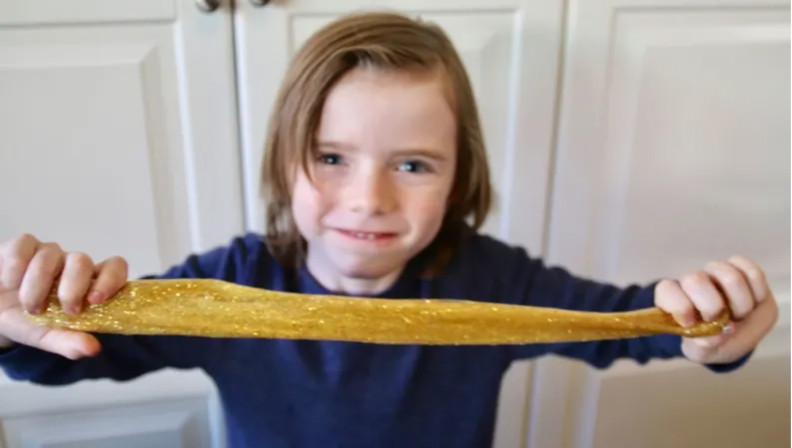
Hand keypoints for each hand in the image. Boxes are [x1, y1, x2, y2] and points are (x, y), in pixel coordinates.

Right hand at [0, 234, 127, 358]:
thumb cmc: (25, 321)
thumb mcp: (46, 336)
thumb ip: (69, 342)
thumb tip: (93, 349)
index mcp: (86, 284)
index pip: (114, 267)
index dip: (111, 278)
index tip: (96, 300)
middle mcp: (70, 264)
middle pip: (82, 260)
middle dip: (73, 287)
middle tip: (66, 311)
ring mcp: (47, 253)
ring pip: (51, 254)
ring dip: (37, 284)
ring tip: (29, 306)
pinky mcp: (22, 246)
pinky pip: (24, 245)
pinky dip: (16, 267)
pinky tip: (9, 283)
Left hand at [655, 255, 777, 364]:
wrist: (736, 336)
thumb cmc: (711, 342)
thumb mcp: (703, 350)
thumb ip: (704, 344)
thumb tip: (717, 333)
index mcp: (673, 298)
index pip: (666, 289)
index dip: (679, 306)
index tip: (692, 324)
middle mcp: (692, 281)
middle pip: (696, 281)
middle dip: (713, 307)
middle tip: (723, 324)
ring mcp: (717, 272)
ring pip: (729, 276)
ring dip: (741, 304)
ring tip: (740, 316)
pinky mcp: (742, 269)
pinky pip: (752, 272)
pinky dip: (758, 292)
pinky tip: (754, 304)